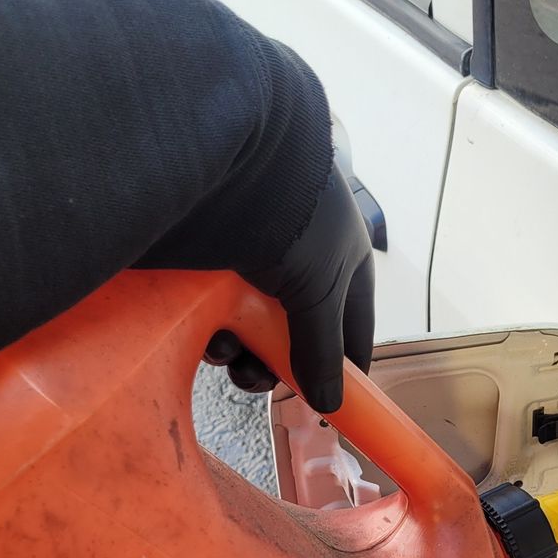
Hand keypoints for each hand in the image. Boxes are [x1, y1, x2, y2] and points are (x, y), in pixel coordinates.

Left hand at [230, 164, 374, 412]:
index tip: (329, 404)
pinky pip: (218, 306)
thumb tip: (330, 407)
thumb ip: (323, 351)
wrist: (231, 150)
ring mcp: (257, 259)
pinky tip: (203, 332)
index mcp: (345, 265)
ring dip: (239, 350)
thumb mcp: (319, 292)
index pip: (353, 330)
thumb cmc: (295, 218)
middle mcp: (303, 262)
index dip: (343, 368)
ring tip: (221, 353)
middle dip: (275, 365)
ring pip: (252, 325)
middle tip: (254, 380)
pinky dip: (212, 326)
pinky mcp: (216, 256)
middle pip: (294, 335)